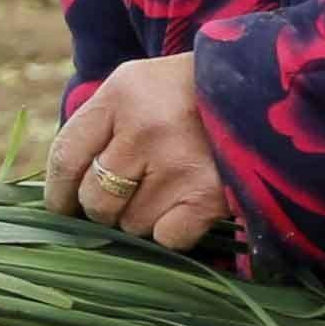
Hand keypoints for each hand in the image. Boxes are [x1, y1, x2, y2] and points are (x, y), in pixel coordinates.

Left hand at [47, 51, 233, 256]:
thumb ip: (99, 126)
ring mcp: (178, 165)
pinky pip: (166, 237)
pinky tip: (187, 208)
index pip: (66, 156)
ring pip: (131, 224)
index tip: (62, 208)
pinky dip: (173, 231)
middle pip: (95, 200)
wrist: (266, 92)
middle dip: (103, 209)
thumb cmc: (190, 95)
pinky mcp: (208, 197)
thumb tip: (67, 191)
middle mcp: (144, 129)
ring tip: (167, 191)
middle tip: (125, 198)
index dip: (58, 192)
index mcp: (121, 95)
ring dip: (142, 218)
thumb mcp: (138, 87)